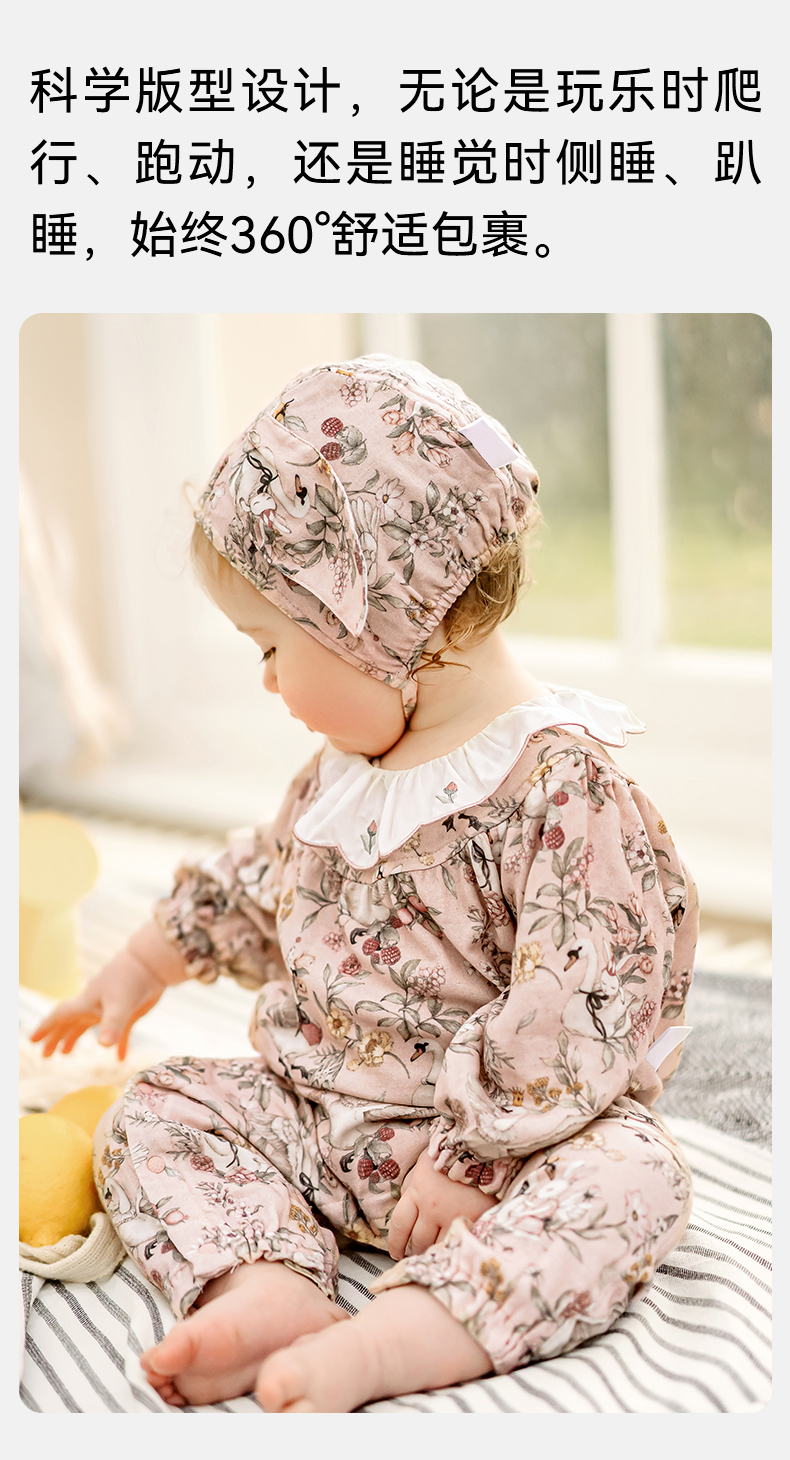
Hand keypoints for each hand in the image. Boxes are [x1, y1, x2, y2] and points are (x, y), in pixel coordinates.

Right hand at [29, 921, 186, 1059]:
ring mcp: (111, 1007)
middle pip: (69, 1023)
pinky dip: (120, 1045)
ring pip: (87, 1025)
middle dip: (56, 1038)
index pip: (60, 1016)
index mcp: (87, 1002)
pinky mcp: (130, 1011)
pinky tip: (121, 1059)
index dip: (45, 1028)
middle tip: (45, 1055)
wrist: (154, 964)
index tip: (32, 1040)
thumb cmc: (132, 980)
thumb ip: (112, 1025)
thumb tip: (104, 1046)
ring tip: (66, 1053)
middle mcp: (95, 1005)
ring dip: (75, 1038)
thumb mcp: (120, 1004)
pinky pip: (120, 1032)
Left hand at [387, 1148, 497, 1260]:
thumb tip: (405, 1207)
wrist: (486, 1148)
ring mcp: (454, 1216)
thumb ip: (413, 1186)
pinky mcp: (475, 1221)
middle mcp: (433, 1206)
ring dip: (435, 1250)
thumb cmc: (454, 1152)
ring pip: (438, 1246)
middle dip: (415, 1249)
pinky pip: (460, 1242)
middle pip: (418, 1240)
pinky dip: (456, 1246)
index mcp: (418, 1189)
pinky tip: (456, 1245)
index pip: (399, 1224)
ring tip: (437, 1249)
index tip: (396, 1252)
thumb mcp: (425, 1164)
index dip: (395, 1243)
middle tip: (417, 1252)